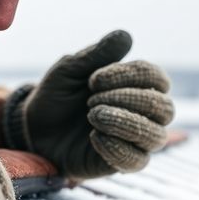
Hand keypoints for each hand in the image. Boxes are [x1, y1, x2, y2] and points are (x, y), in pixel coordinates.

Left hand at [4, 31, 173, 178]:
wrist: (34, 129)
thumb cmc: (57, 97)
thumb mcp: (70, 69)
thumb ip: (97, 54)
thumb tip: (126, 36)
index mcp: (136, 86)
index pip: (156, 78)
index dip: (131, 75)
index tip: (94, 79)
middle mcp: (143, 114)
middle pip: (165, 108)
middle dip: (129, 100)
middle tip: (91, 99)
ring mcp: (136, 141)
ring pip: (156, 136)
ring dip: (125, 123)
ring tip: (93, 115)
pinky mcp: (123, 164)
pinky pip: (137, 161)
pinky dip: (117, 147)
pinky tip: (93, 137)